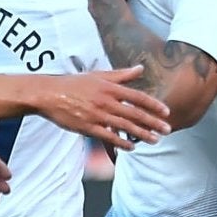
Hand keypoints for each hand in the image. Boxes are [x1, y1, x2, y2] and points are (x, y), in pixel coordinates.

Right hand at [32, 66, 170, 150]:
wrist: (48, 94)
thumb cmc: (73, 84)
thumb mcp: (98, 75)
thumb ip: (121, 75)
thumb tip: (140, 68)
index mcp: (110, 87)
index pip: (137, 97)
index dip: (154, 105)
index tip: (166, 112)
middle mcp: (106, 101)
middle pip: (135, 113)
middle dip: (154, 122)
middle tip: (168, 129)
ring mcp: (97, 115)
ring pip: (125, 127)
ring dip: (142, 134)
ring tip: (156, 140)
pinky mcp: (87, 127)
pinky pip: (109, 137)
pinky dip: (121, 142)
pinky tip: (132, 147)